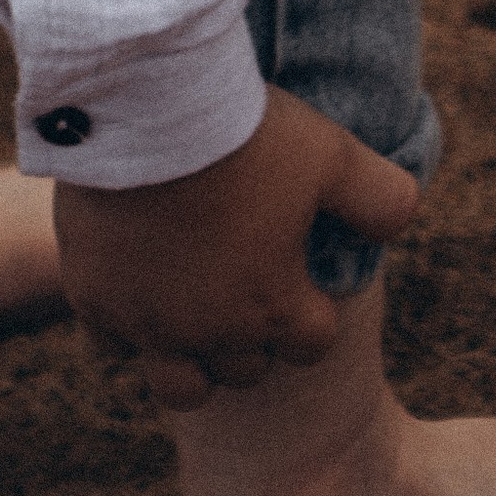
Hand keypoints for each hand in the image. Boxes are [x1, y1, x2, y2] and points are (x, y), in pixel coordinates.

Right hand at [52, 88, 419, 406]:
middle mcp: (209, 333)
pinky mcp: (92, 300)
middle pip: (245, 370)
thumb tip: (403, 221)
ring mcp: (146, 324)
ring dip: (195, 359)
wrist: (146, 110)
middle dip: (256, 338)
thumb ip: (381, 198)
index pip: (311, 345)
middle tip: (253, 283)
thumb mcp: (335, 156)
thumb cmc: (247, 136)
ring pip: (179, 384)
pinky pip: (115, 343)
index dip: (314, 312)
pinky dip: (130, 324)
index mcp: (273, 308)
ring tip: (200, 310)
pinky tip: (142, 282)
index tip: (304, 276)